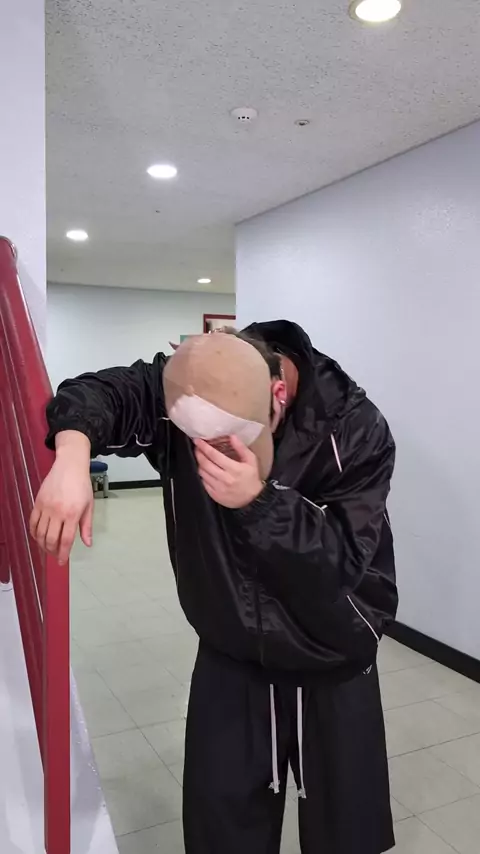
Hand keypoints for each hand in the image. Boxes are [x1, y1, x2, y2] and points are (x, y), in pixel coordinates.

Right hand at [30, 432, 93, 563]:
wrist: (70, 466)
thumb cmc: (82, 485)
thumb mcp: (89, 506)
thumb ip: (86, 527)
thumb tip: (87, 543)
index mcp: (73, 514)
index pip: (66, 540)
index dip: (63, 554)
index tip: (62, 562)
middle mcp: (58, 512)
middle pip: (51, 539)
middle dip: (52, 551)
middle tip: (56, 555)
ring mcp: (46, 507)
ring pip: (40, 533)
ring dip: (42, 544)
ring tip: (48, 548)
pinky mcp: (38, 502)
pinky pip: (33, 522)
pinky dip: (34, 532)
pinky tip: (38, 537)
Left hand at [194, 436, 263, 508]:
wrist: (253, 500)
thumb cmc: (251, 478)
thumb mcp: (251, 461)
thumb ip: (241, 448)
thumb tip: (232, 436)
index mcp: (234, 469)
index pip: (214, 456)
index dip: (204, 447)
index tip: (198, 441)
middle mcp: (224, 479)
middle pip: (205, 464)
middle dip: (198, 454)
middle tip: (197, 447)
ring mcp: (218, 488)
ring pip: (202, 473)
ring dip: (199, 463)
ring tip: (200, 457)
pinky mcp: (214, 495)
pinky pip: (203, 482)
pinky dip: (202, 474)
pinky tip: (204, 470)